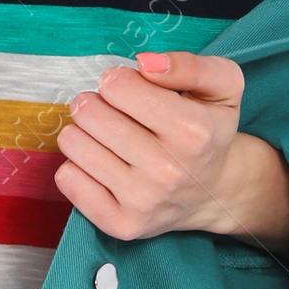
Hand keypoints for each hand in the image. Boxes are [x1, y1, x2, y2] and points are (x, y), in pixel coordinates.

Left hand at [54, 51, 288, 257]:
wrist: (213, 192)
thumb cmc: (210, 130)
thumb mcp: (222, 86)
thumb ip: (189, 65)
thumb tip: (145, 63)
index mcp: (193, 132)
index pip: (117, 86)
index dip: (118, 80)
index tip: (128, 89)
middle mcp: (168, 170)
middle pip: (89, 113)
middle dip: (95, 104)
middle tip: (111, 112)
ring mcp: (142, 202)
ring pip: (73, 144)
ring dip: (83, 132)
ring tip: (105, 137)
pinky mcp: (120, 225)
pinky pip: (66, 179)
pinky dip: (76, 165)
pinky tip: (101, 164)